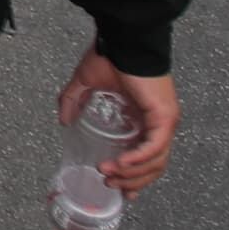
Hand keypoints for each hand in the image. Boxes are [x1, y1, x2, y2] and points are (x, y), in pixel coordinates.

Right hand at [56, 50, 177, 192]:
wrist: (124, 38)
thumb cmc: (111, 54)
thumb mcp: (86, 82)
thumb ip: (73, 100)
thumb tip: (62, 120)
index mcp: (147, 117)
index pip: (149, 156)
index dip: (136, 177)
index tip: (122, 191)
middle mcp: (161, 123)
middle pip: (154, 166)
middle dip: (131, 181)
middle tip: (109, 184)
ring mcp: (166, 121)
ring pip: (156, 162)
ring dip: (132, 174)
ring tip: (108, 175)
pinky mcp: (165, 117)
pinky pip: (154, 148)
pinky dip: (137, 160)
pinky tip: (120, 165)